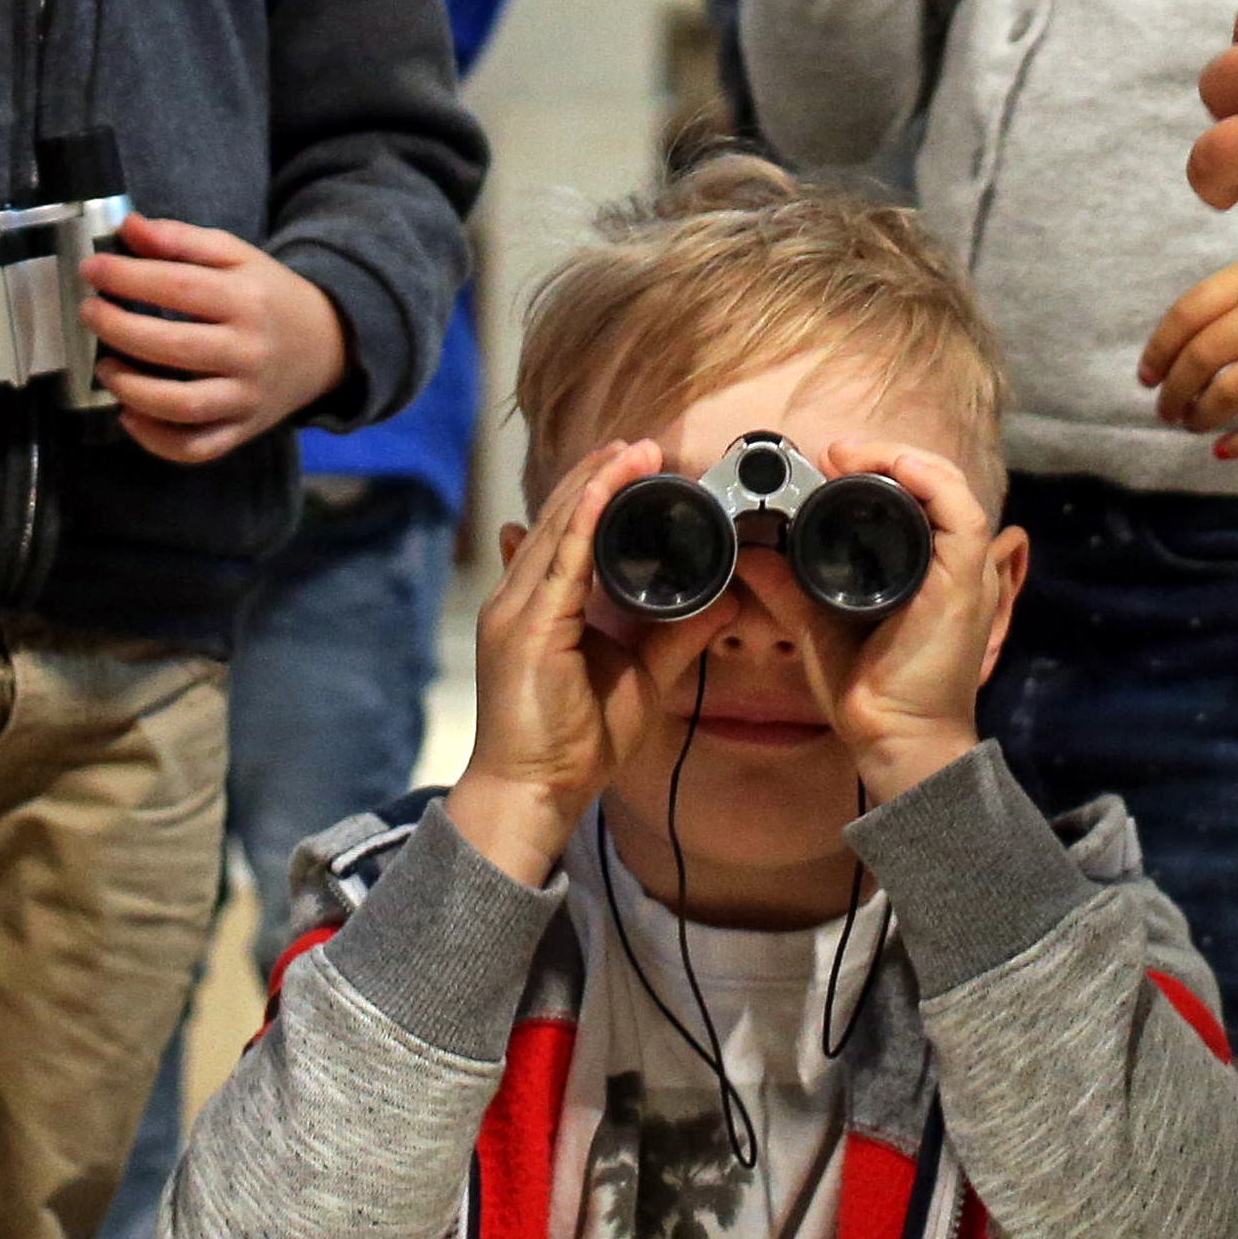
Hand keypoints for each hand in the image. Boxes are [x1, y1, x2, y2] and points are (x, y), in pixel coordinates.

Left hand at [79, 216, 349, 464]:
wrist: (327, 344)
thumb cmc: (268, 295)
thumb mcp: (237, 256)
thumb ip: (183, 240)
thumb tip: (129, 227)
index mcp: (248, 299)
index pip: (179, 286)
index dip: (127, 276)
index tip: (91, 268)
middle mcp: (249, 351)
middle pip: (173, 347)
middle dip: (118, 328)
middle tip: (89, 312)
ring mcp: (246, 397)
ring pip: (182, 406)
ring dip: (131, 389)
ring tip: (105, 366)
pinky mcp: (243, 430)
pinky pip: (196, 447)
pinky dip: (156, 439)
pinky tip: (129, 414)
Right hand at [446, 441, 731, 886]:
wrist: (532, 793)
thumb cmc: (572, 744)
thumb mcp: (638, 677)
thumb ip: (674, 635)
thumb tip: (722, 597)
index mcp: (537, 606)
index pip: (565, 532)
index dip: (597, 491)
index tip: (635, 463)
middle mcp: (518, 598)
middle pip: (559, 518)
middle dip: (599, 476)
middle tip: (641, 445)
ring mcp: (515, 609)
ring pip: (559, 526)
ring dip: (597, 483)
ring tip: (633, 451)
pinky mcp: (526, 625)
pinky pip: (560, 556)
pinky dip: (585, 516)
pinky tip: (608, 486)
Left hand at [747, 442, 1022, 802]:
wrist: (895, 738)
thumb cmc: (869, 690)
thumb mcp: (817, 623)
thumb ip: (786, 586)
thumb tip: (748, 554)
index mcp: (924, 567)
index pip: (915, 494)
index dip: (879, 464)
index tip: (829, 460)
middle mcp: (949, 562)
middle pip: (933, 481)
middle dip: (886, 454)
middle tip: (836, 453)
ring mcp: (964, 571)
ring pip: (949, 486)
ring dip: (903, 460)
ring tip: (853, 457)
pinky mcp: (966, 582)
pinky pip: (963, 515)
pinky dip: (931, 482)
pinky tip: (895, 469)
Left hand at [1144, 249, 1237, 460]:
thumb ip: (1229, 301)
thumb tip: (1171, 355)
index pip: (1188, 312)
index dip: (1159, 349)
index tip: (1146, 376)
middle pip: (1205, 353)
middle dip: (1175, 388)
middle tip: (1166, 409)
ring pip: (1235, 388)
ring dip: (1203, 413)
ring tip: (1193, 424)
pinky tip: (1224, 451)